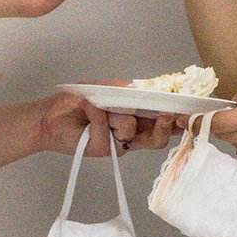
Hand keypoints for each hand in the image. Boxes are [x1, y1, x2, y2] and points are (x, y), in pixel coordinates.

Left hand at [29, 89, 176, 159]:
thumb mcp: (103, 87)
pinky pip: (108, 133)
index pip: (161, 121)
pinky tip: (88, 108)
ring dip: (119, 116)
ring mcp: (117, 143)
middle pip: (157, 138)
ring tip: (102, 106)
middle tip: (167, 116)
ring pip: (132, 132)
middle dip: (165, 127)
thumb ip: (123, 88)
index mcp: (136, 117)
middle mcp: (130, 133)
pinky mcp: (103, 149)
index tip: (188, 110)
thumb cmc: (76, 101)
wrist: (49, 116)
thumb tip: (141, 87)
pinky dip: (98, 117)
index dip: (176, 118)